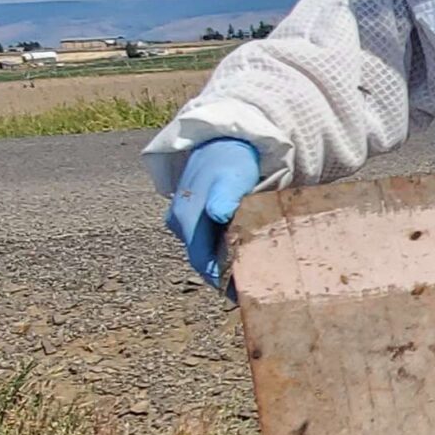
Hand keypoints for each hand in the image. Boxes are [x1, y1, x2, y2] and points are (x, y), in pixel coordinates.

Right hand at [163, 138, 260, 285]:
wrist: (222, 139)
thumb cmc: (228, 160)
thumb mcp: (228, 177)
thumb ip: (224, 197)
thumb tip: (218, 215)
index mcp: (186, 218)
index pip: (201, 261)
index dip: (220, 281)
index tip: (242, 295)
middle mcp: (181, 223)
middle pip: (203, 260)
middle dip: (225, 277)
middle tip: (253, 290)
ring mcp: (185, 220)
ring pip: (205, 251)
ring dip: (225, 264)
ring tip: (253, 276)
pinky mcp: (195, 216)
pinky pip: (208, 241)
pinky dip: (225, 250)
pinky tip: (246, 255)